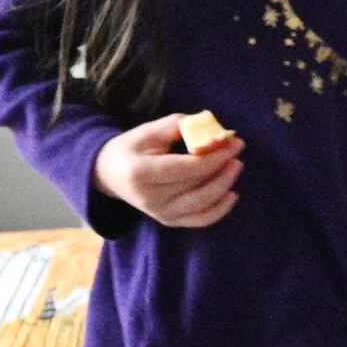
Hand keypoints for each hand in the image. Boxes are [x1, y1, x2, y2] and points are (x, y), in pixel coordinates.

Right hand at [93, 114, 243, 228]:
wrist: (109, 175)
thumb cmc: (129, 150)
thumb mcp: (145, 132)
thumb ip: (174, 127)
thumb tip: (207, 125)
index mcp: (141, 173)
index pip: (186, 168)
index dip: (213, 157)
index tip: (232, 142)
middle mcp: (150, 198)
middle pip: (196, 186)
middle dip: (222, 168)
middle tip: (237, 150)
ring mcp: (160, 213)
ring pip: (202, 205)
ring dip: (224, 185)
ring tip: (235, 166)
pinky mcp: (169, 221)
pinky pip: (200, 220)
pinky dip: (220, 209)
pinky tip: (231, 194)